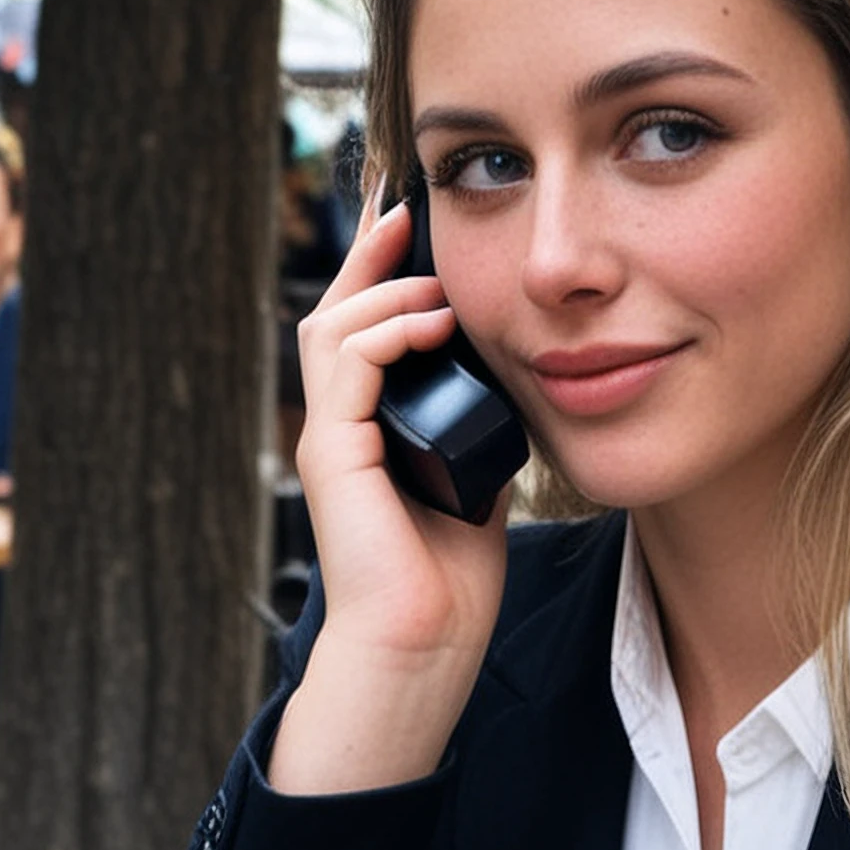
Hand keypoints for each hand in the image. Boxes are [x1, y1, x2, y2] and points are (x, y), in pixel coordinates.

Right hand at [271, 195, 510, 794]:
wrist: (422, 647)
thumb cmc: (451, 582)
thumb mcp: (480, 484)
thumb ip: (483, 432)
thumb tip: (518, 383)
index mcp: (369, 429)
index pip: (367, 329)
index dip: (388, 271)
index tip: (421, 220)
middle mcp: (340, 427)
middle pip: (340, 311)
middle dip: (373, 252)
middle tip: (408, 202)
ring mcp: (331, 439)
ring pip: (335, 327)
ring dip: (387, 289)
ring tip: (437, 277)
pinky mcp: (333, 455)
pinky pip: (348, 365)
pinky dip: (387, 331)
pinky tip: (432, 319)